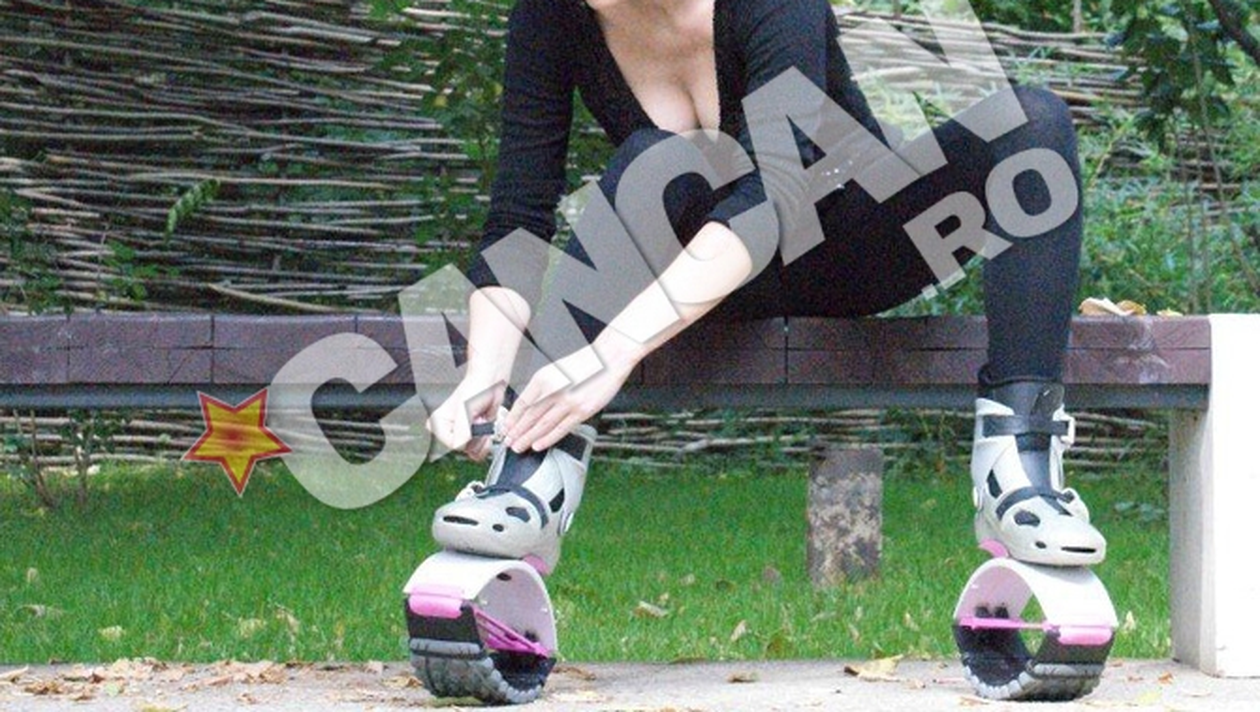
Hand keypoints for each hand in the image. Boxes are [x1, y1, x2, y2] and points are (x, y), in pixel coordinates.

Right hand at [427, 377, 505, 460]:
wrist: (491, 382)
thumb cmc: (475, 387)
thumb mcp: (465, 409)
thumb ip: (461, 430)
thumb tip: (461, 445)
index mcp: (439, 424)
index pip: (452, 444)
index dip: (467, 436)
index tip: (470, 422)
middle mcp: (449, 430)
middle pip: (464, 449)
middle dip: (476, 436)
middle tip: (477, 419)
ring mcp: (462, 434)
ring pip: (472, 451)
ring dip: (482, 438)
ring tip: (481, 420)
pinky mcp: (474, 435)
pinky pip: (480, 450)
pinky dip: (487, 441)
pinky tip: (485, 425)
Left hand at [504, 345, 632, 451]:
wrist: (609, 359)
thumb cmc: (583, 364)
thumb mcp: (555, 370)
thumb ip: (541, 387)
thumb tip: (528, 407)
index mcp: (543, 377)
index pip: (522, 403)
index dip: (512, 418)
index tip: (506, 428)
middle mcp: (553, 390)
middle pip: (530, 416)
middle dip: (517, 432)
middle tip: (508, 442)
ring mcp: (568, 402)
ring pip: (543, 425)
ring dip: (528, 438)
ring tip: (519, 446)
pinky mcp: (582, 411)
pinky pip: (561, 429)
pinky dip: (548, 439)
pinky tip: (538, 445)